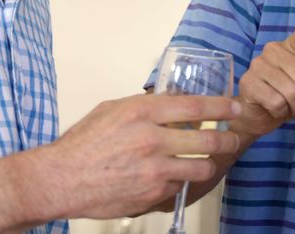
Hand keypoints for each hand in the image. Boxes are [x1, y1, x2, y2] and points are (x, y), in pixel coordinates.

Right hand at [34, 93, 240, 220]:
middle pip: (206, 138)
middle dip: (227, 139)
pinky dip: (180, 183)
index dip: (220, 106)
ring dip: (209, 164)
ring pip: (200, 167)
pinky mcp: (152, 193)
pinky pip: (179, 186)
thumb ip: (144, 105)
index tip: (233, 106)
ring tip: (209, 162)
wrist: (61, 179)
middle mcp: (152, 139)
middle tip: (233, 139)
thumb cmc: (82, 145)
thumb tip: (170, 101)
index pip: (194, 105)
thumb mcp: (112, 110)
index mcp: (142, 112)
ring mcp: (154, 169)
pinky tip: (176, 179)